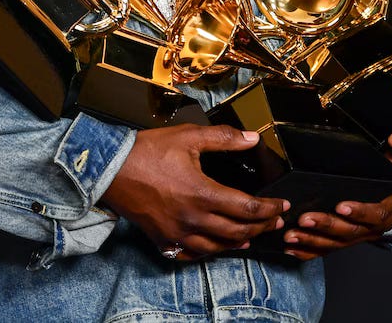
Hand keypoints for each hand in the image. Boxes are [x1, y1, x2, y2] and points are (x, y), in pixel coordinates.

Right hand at [101, 124, 288, 260]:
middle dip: (261, 227)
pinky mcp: (163, 239)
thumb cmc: (147, 151)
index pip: (248, 208)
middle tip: (273, 221)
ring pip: (218, 247)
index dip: (270, 209)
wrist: (110, 169)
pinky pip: (192, 254)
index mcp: (203, 194)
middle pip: (238, 232)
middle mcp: (193, 219)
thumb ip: (223, 138)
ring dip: (239, 242)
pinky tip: (215, 245)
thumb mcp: (188, 137)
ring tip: (250, 235)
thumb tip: (252, 138)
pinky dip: (209, 251)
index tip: (281, 206)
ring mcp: (178, 234)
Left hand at [283, 123, 391, 260]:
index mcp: (391, 203)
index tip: (340, 205)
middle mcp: (376, 223)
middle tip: (305, 218)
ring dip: (313, 240)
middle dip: (327, 226)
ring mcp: (362, 232)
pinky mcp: (349, 236)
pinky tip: (291, 248)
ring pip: (337, 242)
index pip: (376, 212)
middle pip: (351, 230)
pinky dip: (310, 250)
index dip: (359, 211)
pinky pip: (330, 247)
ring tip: (291, 235)